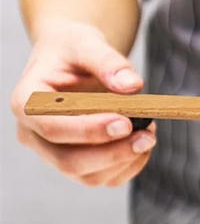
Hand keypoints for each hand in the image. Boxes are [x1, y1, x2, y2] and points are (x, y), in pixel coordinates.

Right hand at [10, 18, 155, 186]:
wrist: (74, 61)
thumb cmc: (74, 51)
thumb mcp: (87, 44)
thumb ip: (108, 62)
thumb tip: (132, 86)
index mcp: (27, 102)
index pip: (51, 127)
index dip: (88, 130)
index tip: (125, 122)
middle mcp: (34, 134)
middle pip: (69, 161)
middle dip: (113, 153)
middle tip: (148, 135)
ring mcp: (55, 155)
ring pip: (90, 176)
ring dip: (126, 159)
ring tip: (149, 131)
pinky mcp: (79, 166)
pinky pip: (107, 179)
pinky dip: (131, 165)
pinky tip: (143, 142)